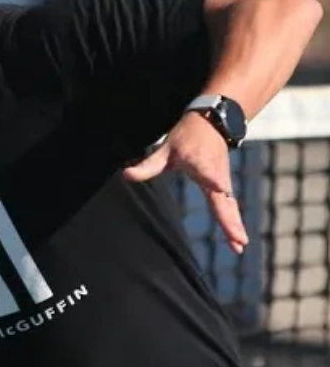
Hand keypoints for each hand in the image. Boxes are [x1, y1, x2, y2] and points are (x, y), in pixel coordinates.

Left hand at [123, 111, 248, 254]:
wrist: (212, 121)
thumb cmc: (187, 134)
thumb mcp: (166, 148)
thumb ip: (148, 164)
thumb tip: (127, 175)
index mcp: (202, 165)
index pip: (210, 176)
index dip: (215, 181)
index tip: (221, 189)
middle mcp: (217, 175)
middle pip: (224, 201)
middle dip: (230, 221)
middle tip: (239, 240)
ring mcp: (222, 181)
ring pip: (230, 206)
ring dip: (235, 226)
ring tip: (240, 246)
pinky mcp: (223, 184)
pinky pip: (229, 205)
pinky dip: (233, 220)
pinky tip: (237, 237)